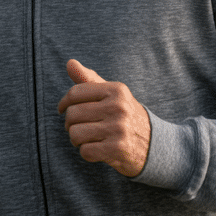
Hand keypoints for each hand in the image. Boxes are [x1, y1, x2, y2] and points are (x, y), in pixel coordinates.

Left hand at [57, 59, 150, 177]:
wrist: (153, 143)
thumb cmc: (124, 115)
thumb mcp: (112, 94)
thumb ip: (89, 79)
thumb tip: (70, 62)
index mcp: (116, 90)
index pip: (75, 92)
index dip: (64, 102)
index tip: (62, 109)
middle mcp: (119, 107)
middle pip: (73, 114)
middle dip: (70, 123)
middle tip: (80, 127)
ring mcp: (119, 128)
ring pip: (75, 134)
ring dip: (77, 139)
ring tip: (88, 138)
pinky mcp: (117, 149)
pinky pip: (85, 151)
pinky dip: (87, 152)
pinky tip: (97, 148)